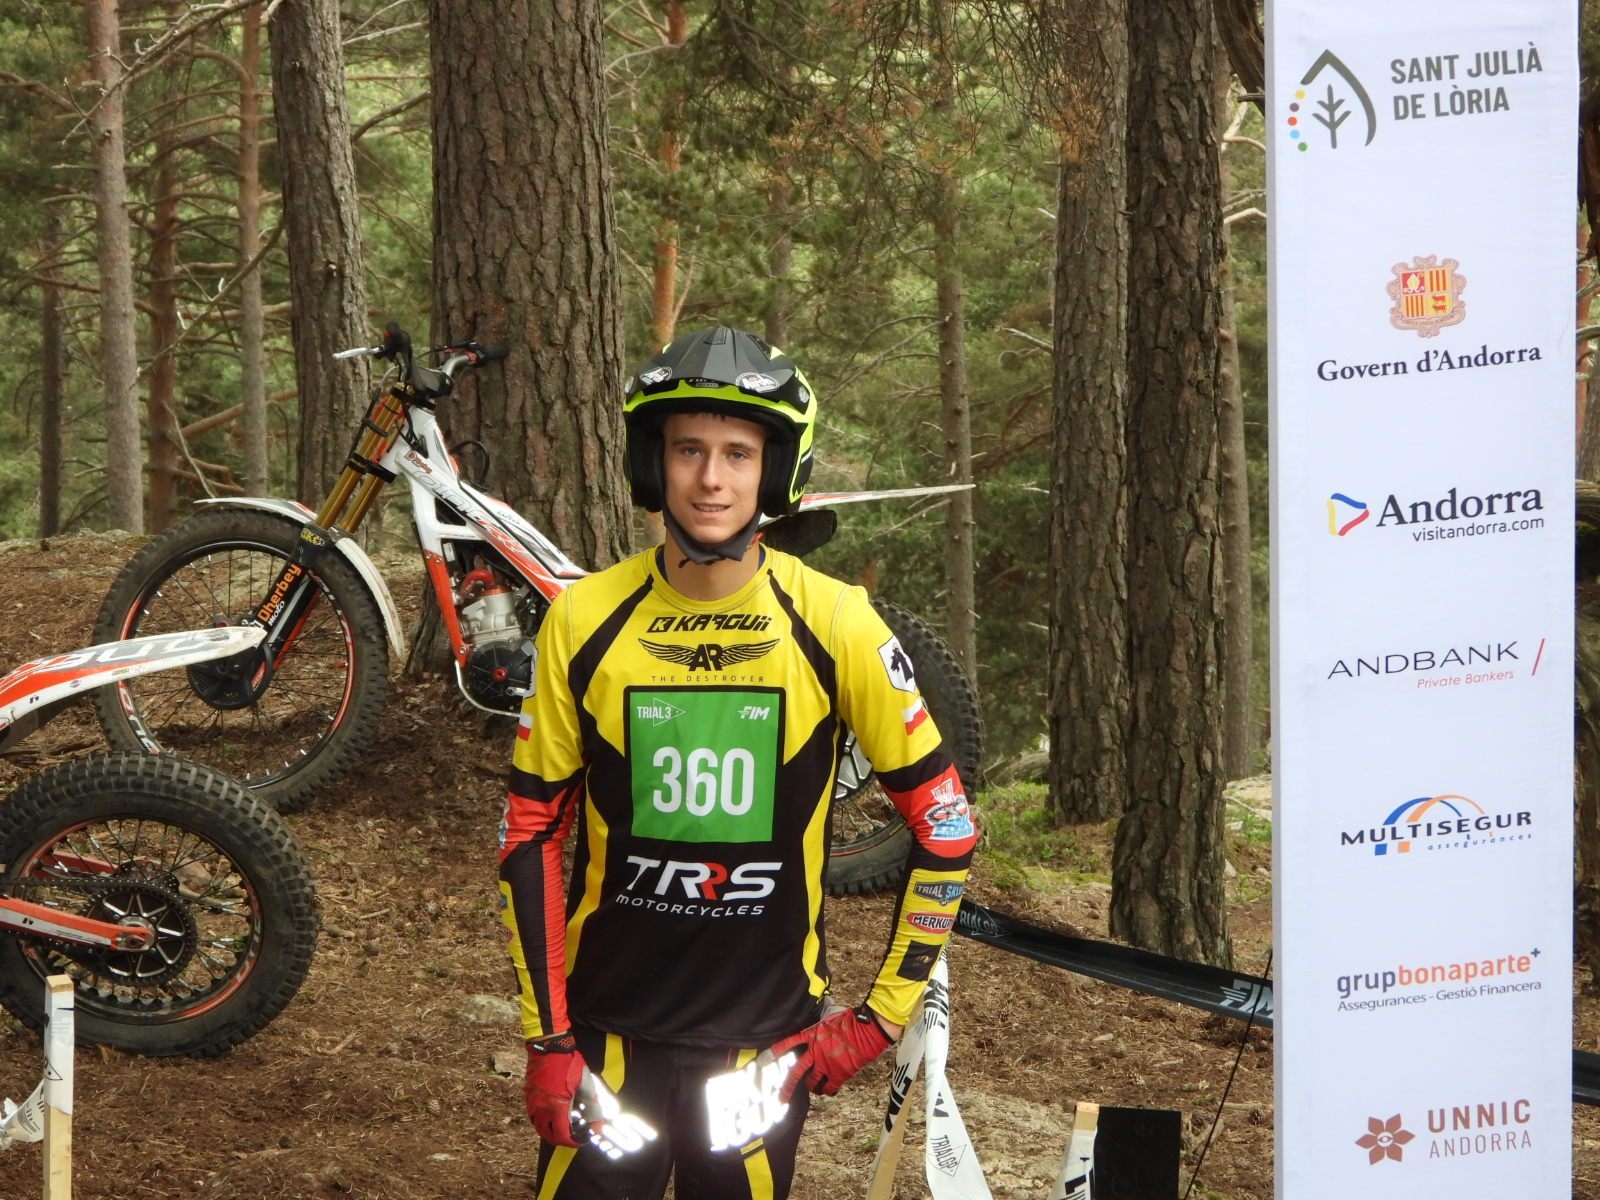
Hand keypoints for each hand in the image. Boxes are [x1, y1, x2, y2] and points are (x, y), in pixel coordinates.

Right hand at [524, 1032, 585, 1146]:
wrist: (548, 1046)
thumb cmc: (568, 1062)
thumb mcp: (585, 1082)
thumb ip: (591, 1103)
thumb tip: (598, 1119)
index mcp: (556, 1106)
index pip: (562, 1135)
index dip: (573, 1141)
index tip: (582, 1139)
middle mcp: (541, 1108)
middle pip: (549, 1136)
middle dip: (562, 1140)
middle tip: (573, 1137)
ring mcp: (532, 1103)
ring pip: (539, 1128)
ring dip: (550, 1132)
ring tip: (563, 1129)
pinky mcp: (528, 1096)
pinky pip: (533, 1117)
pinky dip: (542, 1122)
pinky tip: (551, 1117)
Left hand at [769, 1004, 893, 1100]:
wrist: (867, 1030)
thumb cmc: (851, 1020)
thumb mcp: (831, 1017)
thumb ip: (821, 1023)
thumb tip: (820, 1017)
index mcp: (812, 1035)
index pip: (789, 1043)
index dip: (776, 1051)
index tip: (764, 1060)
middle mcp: (815, 1052)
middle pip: (796, 1072)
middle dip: (787, 1087)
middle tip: (781, 1098)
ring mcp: (826, 1065)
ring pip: (812, 1083)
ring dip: (811, 1086)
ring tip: (813, 1087)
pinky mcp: (838, 1074)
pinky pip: (829, 1088)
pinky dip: (828, 1091)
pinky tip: (829, 1091)